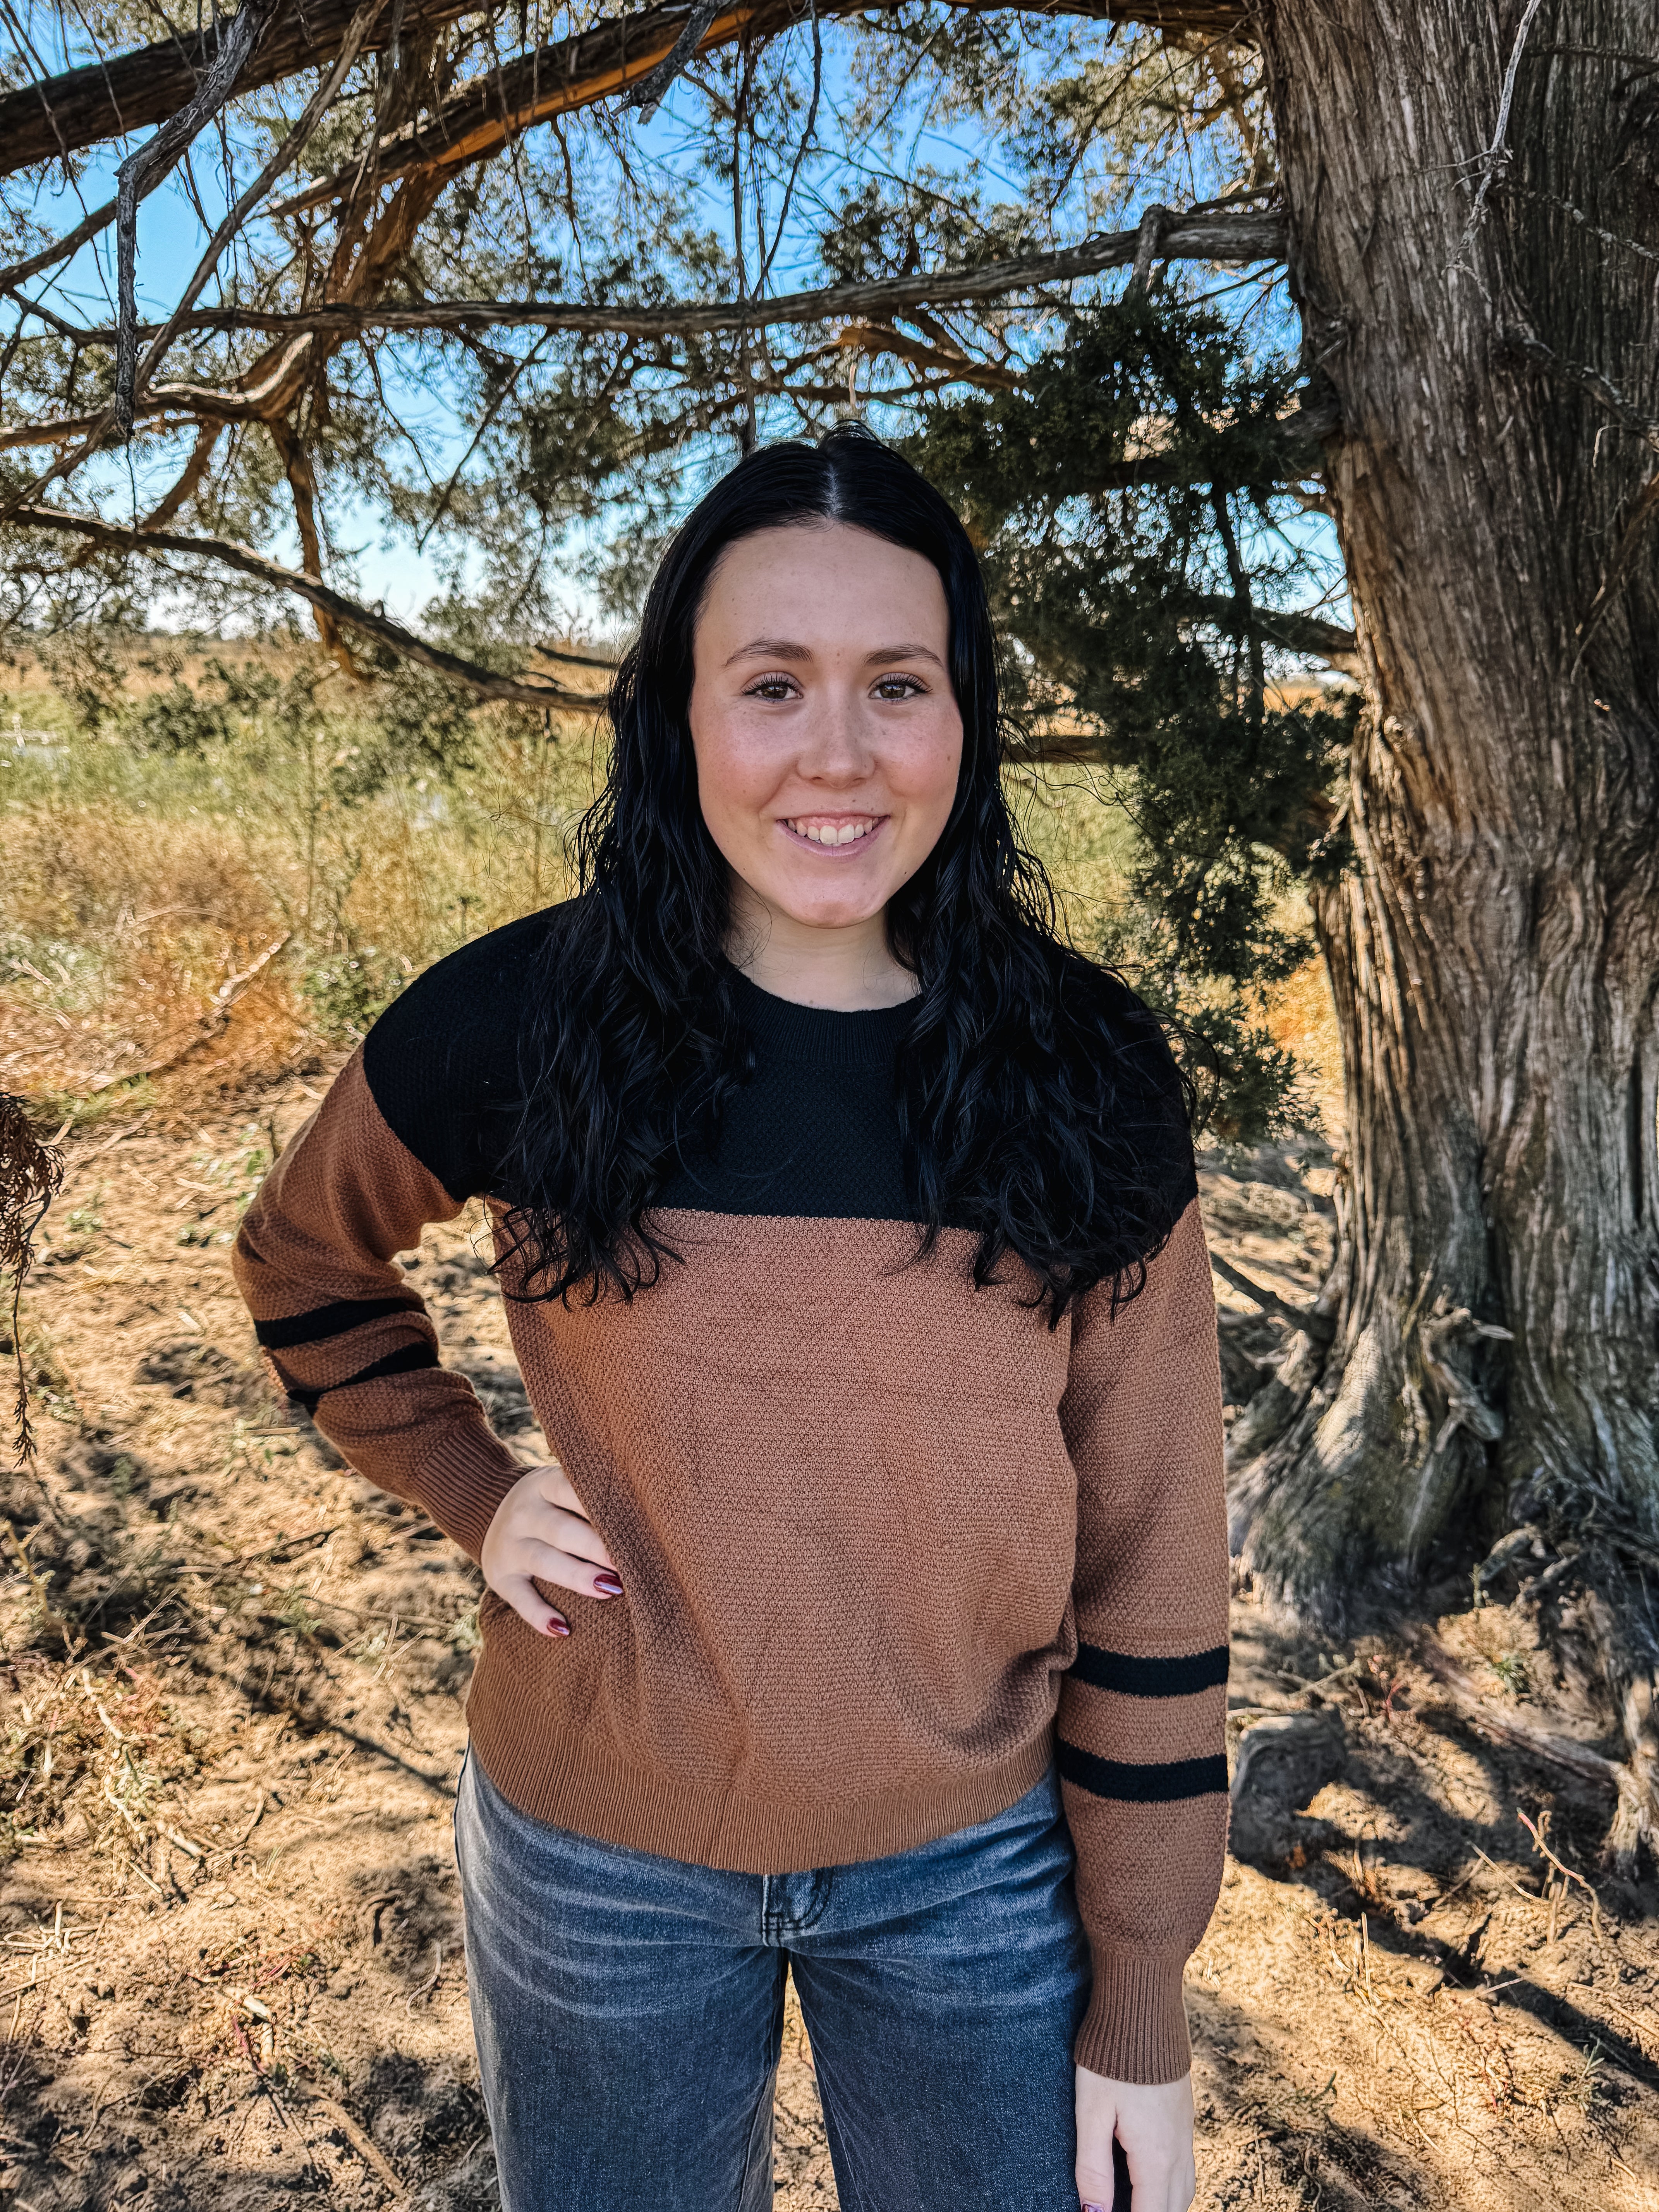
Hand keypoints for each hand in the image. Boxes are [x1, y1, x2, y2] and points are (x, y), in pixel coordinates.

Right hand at [481, 1461, 620, 1636]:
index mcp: (543, 1485)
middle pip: (561, 1530)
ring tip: (610, 1589)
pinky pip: (519, 1599)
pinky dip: (539, 1615)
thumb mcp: (560, 1488)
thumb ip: (592, 1495)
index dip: (600, 1506)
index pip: (570, 1490)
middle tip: (629, 1564)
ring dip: (578, 1576)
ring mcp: (508, 1546)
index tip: (634, 1522)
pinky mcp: (499, 1577)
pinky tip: (562, 1629)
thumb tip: (649, 1516)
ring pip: (544, 1562)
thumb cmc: (552, 1503)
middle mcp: (523, 1512)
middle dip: (597, 1547)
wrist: (488, 1509)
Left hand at [1075, 2065, 1194, 2211]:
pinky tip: (1148, 2177)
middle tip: (1117, 2210)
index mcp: (1156, 2156)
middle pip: (1171, 2209)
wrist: (1143, 2008)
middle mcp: (1178, 2150)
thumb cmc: (1112, 2058)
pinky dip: (1170, 2185)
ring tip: (1134, 2202)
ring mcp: (1186, 2133)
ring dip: (1163, 2206)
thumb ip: (1093, 2168)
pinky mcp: (1185, 2117)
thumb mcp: (1092, 2113)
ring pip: (1183, 2191)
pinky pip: (1186, 2167)